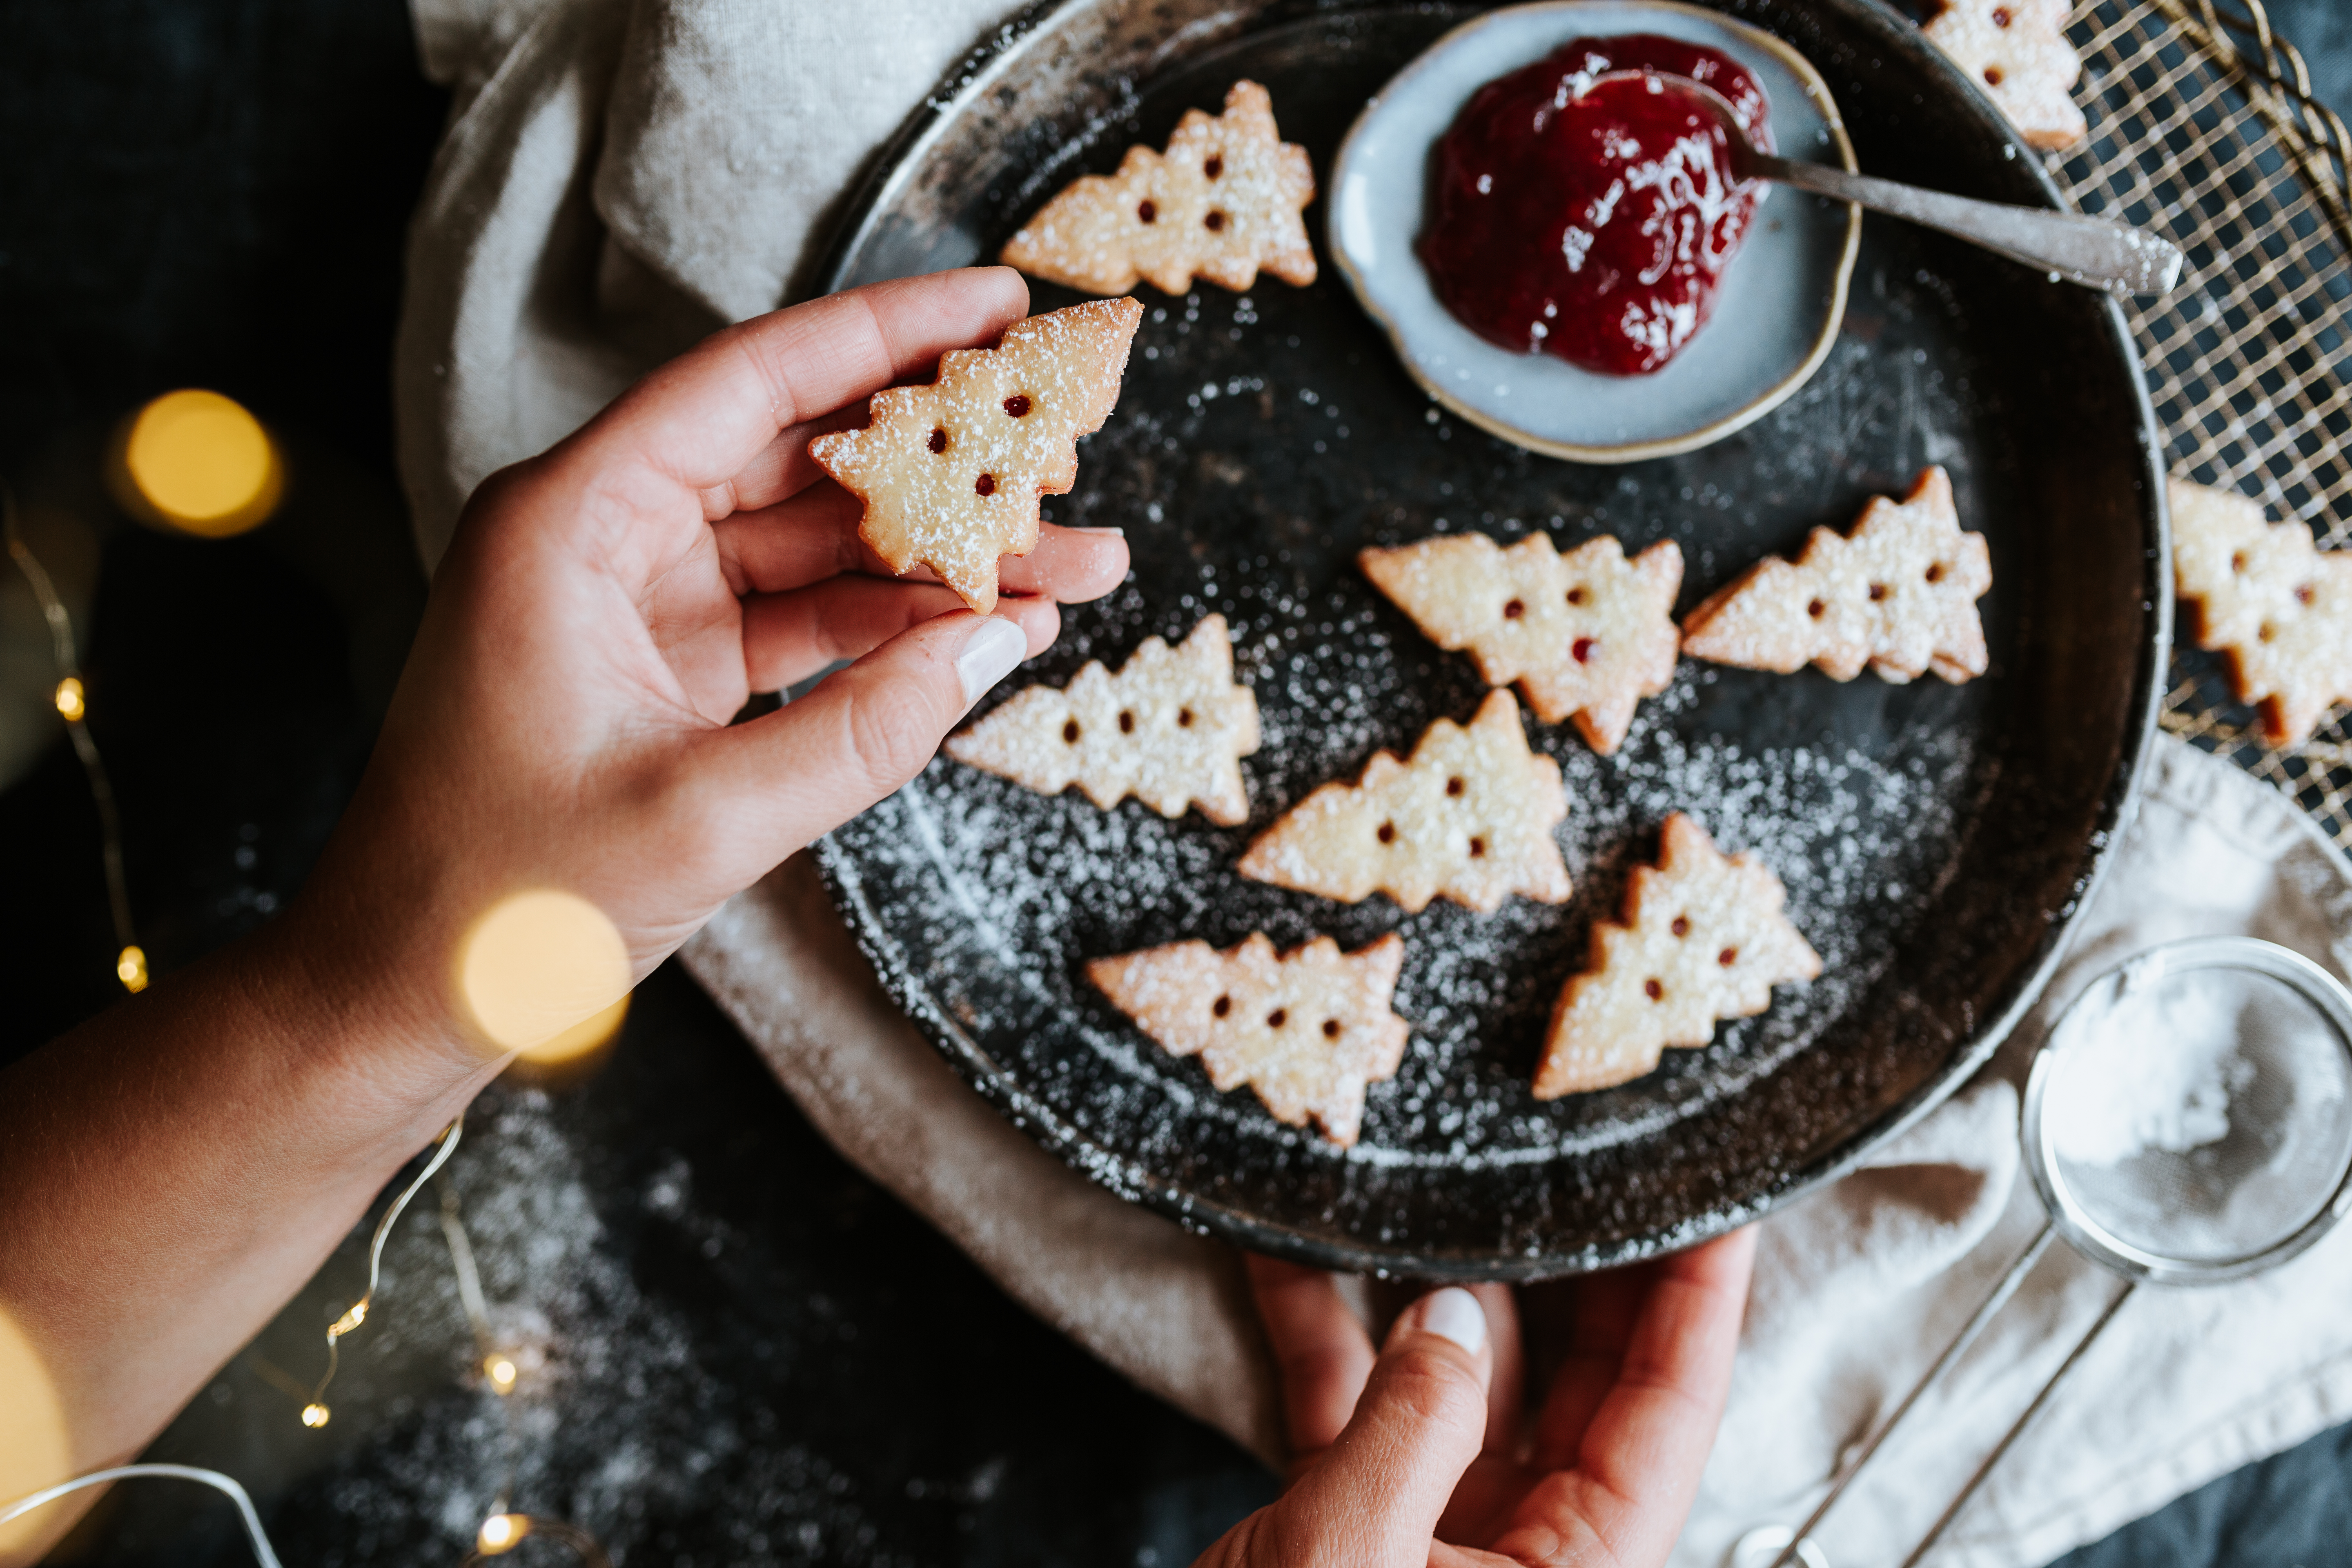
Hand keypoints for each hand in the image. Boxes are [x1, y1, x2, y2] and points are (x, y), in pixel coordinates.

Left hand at [300, 265, 1126, 1060]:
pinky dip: (887, 626)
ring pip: (815, 542)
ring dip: (936, 556)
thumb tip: (993, 648)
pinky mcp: (666, 663)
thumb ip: (861, 732)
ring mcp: (637, 599)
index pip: (751, 383)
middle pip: (798, 453)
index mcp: (569, 524)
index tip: (997, 305)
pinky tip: (986, 630)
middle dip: (942, 459)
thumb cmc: (503, 902)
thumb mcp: (701, 818)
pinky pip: (800, 617)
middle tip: (1066, 447)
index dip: (884, 333)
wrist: (403, 991)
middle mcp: (602, 536)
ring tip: (1070, 563)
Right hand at [1202, 1230, 1755, 1567]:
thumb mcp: (1350, 1557)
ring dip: (1437, 1282)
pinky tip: (1293, 1258)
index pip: (1666, 1411)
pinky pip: (1360, 1415)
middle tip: (1591, 1150)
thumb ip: (1411, 1424)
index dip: (1697, 1300)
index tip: (1721, 1200)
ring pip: (1467, 1382)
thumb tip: (1448, 1316)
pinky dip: (1329, 1338)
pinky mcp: (1355, 1534)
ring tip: (1445, 1176)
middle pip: (1582, 1384)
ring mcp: (1438, 1543)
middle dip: (1579, 1264)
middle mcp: (1526, 1560)